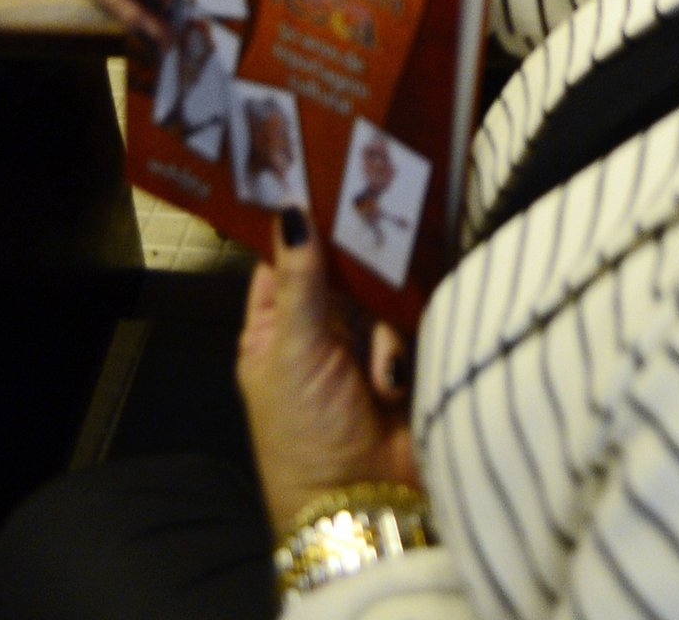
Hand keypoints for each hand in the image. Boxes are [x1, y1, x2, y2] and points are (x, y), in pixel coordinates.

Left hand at [238, 210, 419, 533]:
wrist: (365, 504)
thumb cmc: (308, 432)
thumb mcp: (295, 350)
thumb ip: (301, 277)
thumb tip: (290, 208)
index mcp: (272, 332)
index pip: (283, 260)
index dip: (299, 223)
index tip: (323, 174)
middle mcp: (316, 334)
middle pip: (338, 270)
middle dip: (355, 263)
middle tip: (372, 228)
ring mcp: (360, 349)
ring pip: (378, 294)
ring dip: (378, 321)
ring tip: (373, 361)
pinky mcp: (401, 362)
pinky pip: (406, 324)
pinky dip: (398, 349)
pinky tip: (391, 382)